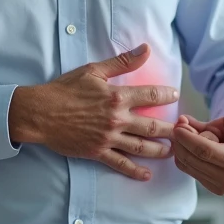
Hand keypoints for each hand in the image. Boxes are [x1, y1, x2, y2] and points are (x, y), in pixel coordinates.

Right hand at [8, 44, 179, 181]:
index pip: (151, 95)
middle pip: (152, 126)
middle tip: (183, 131)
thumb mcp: (93, 71)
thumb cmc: (65, 89)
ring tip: (172, 151)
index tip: (175, 96)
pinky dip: (135, 170)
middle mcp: (116, 119)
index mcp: (117, 97)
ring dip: (160, 150)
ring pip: (141, 147)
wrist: (40, 113)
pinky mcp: (98, 152)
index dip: (167, 95)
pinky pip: (120, 163)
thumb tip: (145, 49)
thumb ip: (122, 61)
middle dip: (171, 130)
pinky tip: (147, 174)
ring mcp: (108, 138)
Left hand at [172, 110, 223, 194]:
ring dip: (180, 148)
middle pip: (193, 160)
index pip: (206, 151)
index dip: (188, 138)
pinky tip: (189, 143)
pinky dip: (184, 155)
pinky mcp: (212, 189)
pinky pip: (189, 170)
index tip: (178, 126)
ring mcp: (220, 188)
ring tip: (186, 132)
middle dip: (181, 141)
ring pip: (188, 166)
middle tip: (178, 126)